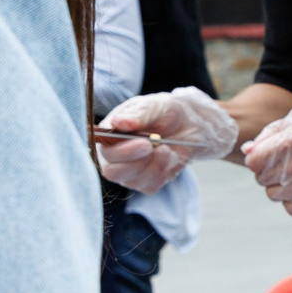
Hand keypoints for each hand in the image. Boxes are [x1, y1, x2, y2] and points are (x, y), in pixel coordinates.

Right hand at [97, 87, 238, 193]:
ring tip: (166, 148)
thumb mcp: (153, 106)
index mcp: (109, 135)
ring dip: (154, 165)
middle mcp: (114, 156)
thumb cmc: (165, 112)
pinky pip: (150, 186)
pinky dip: (163, 172)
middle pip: (112, 171)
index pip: (103, 150)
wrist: (188, 124)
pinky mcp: (145, 182)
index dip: (121, 151)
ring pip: (133, 181)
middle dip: (137, 162)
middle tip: (155, 146)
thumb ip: (136, 115)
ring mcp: (128, 172)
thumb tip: (117, 122)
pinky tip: (169, 157)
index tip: (144, 143)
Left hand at [244, 102, 291, 214]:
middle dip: (269, 171)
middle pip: (260, 179)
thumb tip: (246, 151)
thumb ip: (266, 136)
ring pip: (273, 195)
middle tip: (289, 162)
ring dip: (280, 186)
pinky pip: (289, 207)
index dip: (258, 158)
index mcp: (286, 145)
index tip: (270, 154)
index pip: (252, 163)